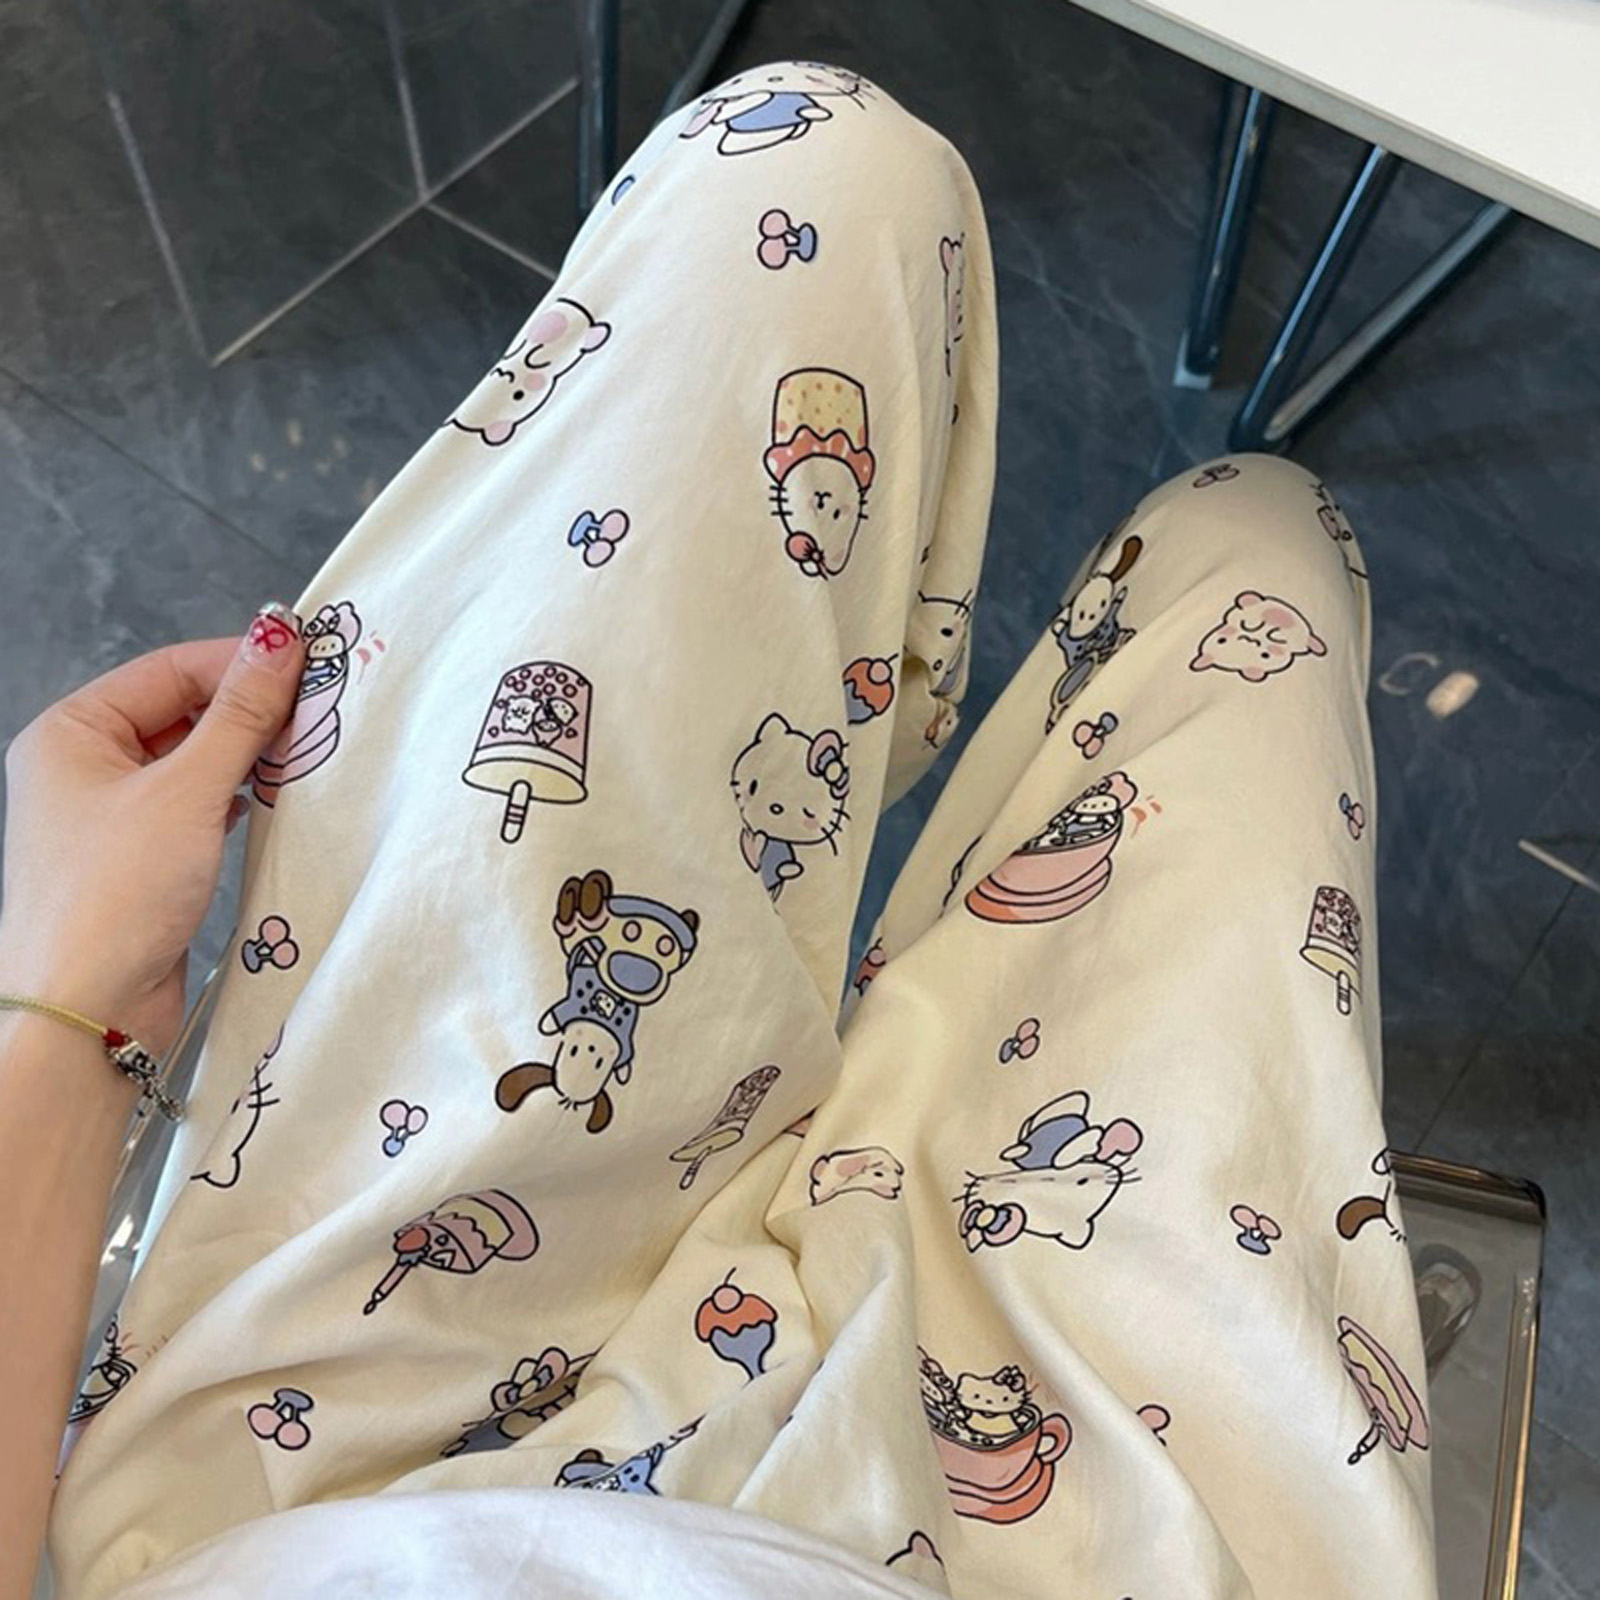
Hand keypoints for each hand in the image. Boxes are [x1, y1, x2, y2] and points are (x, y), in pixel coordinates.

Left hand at [0, 605, 304, 1052]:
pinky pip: (196, 807)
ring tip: (308, 753)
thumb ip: (239, 713)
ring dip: (248, 757)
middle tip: (321, 710)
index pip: (170, 670)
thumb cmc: (117, 893)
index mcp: (71, 732)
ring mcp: (109, 816)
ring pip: (193, 761)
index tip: (312, 667)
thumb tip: (279, 636)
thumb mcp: (188, 790)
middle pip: (181, 712)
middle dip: (249, 712)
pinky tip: (276, 801)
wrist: (88, 1012)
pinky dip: (237, 799)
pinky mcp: (139, 860)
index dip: (241, 665)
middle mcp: (82, 766)